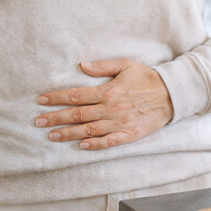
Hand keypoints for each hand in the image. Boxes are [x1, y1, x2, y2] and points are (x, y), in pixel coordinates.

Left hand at [35, 59, 173, 149]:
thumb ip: (103, 66)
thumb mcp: (126, 64)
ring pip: (89, 130)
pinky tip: (81, 146)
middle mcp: (111, 109)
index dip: (57, 98)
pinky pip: (109, 142)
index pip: (76, 95)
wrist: (172, 94)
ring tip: (52, 136)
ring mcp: (120, 123)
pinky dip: (95, 145)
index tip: (41, 100)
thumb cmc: (147, 77)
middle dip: (56, 118)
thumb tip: (81, 65)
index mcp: (108, 91)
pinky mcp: (129, 134)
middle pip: (77, 114)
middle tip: (38, 122)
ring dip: (69, 133)